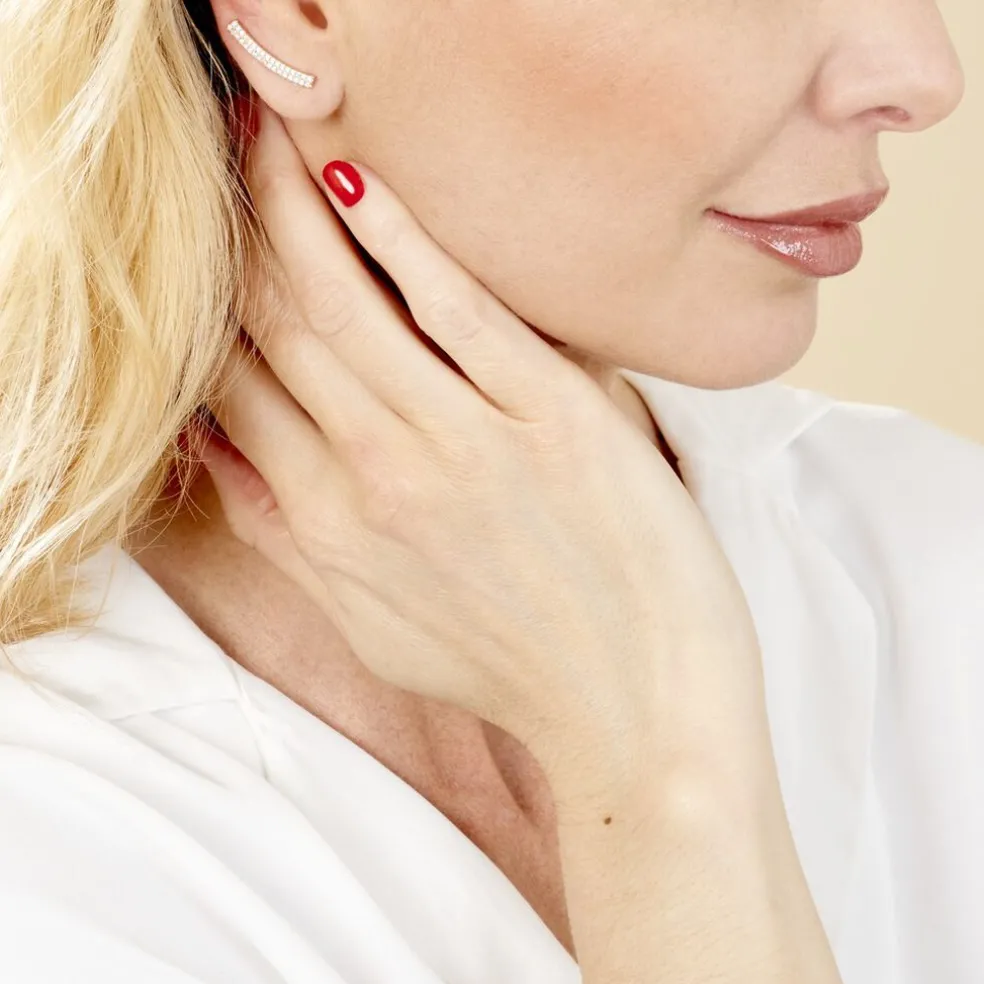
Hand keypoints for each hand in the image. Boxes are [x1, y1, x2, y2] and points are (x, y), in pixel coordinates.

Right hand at [198, 102, 765, 773]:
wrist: (633, 710)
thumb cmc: (509, 669)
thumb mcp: (371, 625)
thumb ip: (288, 538)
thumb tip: (219, 451)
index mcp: (331, 530)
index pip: (237, 391)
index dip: (215, 313)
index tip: (217, 259)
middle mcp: (379, 481)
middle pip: (281, 332)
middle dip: (241, 236)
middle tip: (231, 164)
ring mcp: (466, 446)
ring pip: (350, 306)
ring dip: (296, 211)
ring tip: (273, 143)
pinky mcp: (554, 421)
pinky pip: (460, 310)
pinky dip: (404, 240)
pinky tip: (362, 184)